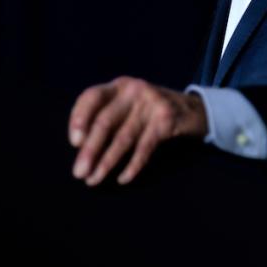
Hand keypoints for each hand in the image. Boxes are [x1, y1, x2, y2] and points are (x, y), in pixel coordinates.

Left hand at [68, 76, 207, 185]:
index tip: (74, 143)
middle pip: (106, 121)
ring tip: (94, 180)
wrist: (191, 109)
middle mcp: (134, 90)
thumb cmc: (147, 112)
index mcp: (118, 86)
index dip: (79, 118)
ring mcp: (152, 103)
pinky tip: (123, 178)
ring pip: (124, 137)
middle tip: (79, 173)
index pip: (91, 97)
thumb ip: (106, 117)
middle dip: (90, 150)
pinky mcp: (166, 119)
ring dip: (107, 162)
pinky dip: (133, 165)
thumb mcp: (127, 105)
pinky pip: (145, 147)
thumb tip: (81, 148)